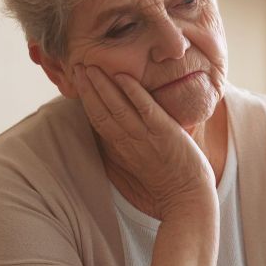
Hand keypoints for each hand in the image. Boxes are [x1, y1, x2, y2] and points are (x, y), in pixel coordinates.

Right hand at [74, 65, 215, 216]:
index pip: (98, 121)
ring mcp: (146, 137)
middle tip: (78, 66)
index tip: (79, 82)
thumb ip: (130, 148)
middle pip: (102, 112)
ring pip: (118, 108)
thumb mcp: (141, 165)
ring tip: (92, 67)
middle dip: (88, 88)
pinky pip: (146, 109)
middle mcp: (130, 142)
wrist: (188, 199)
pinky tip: (123, 77)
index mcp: (123, 149)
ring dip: (104, 86)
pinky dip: (134, 93)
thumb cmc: (169, 184)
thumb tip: (122, 134)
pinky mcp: (165, 133)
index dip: (87, 100)